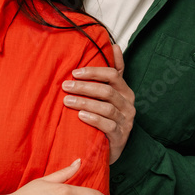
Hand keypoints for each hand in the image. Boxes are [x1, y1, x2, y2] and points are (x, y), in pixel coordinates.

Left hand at [62, 45, 134, 163]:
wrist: (112, 149)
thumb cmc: (109, 118)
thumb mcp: (112, 94)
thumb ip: (114, 71)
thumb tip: (115, 45)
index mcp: (125, 91)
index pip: (113, 75)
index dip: (94, 72)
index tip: (74, 72)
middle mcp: (128, 105)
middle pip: (107, 91)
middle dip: (84, 87)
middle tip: (65, 86)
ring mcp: (126, 122)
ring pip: (106, 107)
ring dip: (85, 102)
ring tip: (67, 101)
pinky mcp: (121, 137)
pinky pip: (108, 125)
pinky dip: (93, 119)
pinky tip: (80, 116)